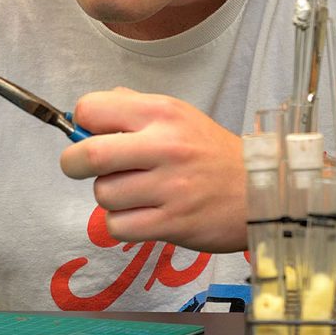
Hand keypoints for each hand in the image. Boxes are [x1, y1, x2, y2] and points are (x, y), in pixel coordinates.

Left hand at [59, 88, 246, 252]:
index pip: (92, 108)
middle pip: (89, 155)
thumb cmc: (212, 153)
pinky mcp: (172, 223)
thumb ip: (132, 108)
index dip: (82, 122)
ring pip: (102, 194)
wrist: (262, 191)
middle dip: (73, 163)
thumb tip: (83, 113)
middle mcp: (165, 146)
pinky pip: (118, 226)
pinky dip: (122, 223)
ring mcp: (169, 187)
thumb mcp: (179, 116)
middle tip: (82, 167)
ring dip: (109, 196)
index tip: (91, 133)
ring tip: (134, 192)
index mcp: (162, 112)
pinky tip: (142, 214)